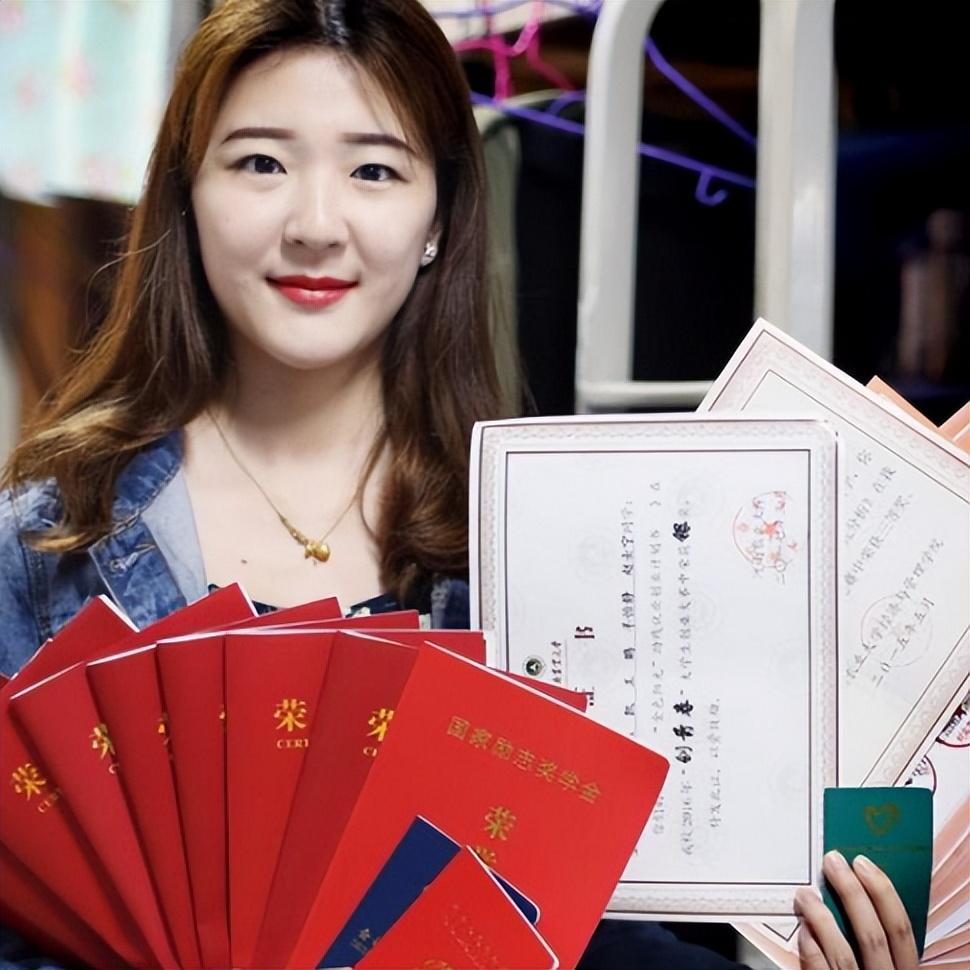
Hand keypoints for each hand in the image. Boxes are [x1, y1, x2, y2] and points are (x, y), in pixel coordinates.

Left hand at [795, 850, 918, 969]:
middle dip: (852, 894)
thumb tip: (854, 893)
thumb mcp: (879, 966)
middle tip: (832, 863)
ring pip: (845, 955)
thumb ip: (872, 941)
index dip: (883, 893)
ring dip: (823, 918)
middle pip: (874, 937)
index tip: (863, 863)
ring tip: (805, 894)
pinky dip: (812, 952)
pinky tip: (803, 932)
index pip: (901, 931)